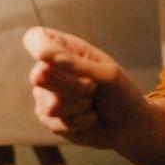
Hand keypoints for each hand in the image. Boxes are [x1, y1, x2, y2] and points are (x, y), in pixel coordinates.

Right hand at [23, 27, 150, 150]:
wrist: (128, 125)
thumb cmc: (121, 92)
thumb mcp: (107, 74)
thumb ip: (75, 66)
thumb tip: (42, 56)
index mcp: (65, 48)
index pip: (36, 38)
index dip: (38, 47)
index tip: (48, 56)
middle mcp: (50, 70)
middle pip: (41, 76)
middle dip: (74, 86)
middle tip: (93, 87)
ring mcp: (45, 95)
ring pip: (50, 104)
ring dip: (79, 106)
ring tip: (92, 102)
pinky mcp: (47, 118)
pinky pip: (56, 122)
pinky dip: (79, 122)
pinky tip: (88, 117)